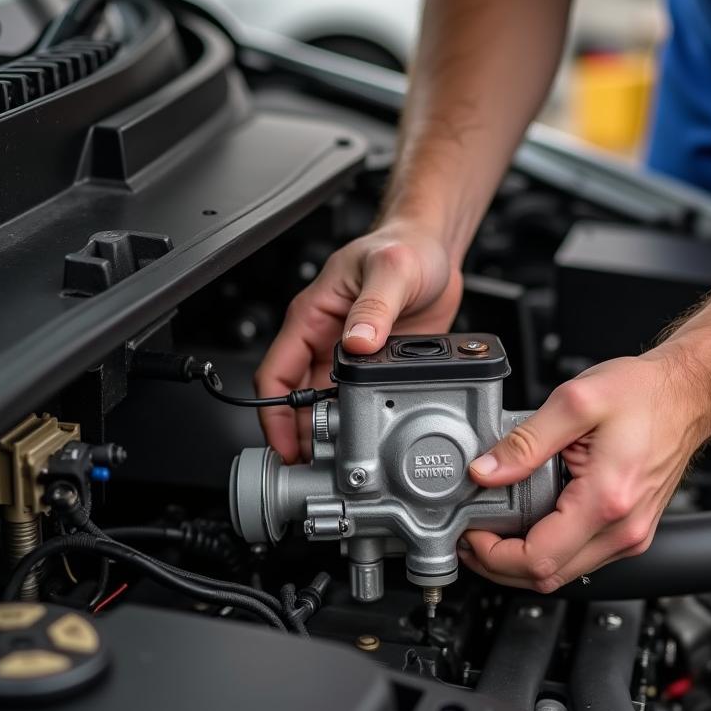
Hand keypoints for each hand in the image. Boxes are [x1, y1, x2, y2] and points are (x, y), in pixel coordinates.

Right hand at [255, 219, 462, 461]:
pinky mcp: (376, 367)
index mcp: (312, 317)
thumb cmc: (404, 246)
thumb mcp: (390, 270)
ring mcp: (349, 357)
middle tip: (318, 464)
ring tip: (343, 458)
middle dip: (302, 435)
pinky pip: (359, 402)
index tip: (285, 444)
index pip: (275, 374)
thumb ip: (373, 308)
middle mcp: (325, 340)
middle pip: (298, 400)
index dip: (274, 415)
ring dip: (331, 432)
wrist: (435, 248)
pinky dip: (361, 422)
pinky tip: (371, 436)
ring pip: (328, 406)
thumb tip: (357, 343)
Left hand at [460, 351, 710, 591]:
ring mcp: (630, 534)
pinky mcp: (630, 531)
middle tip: (471, 537)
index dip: (492, 556)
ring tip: (493, 531)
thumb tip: (485, 472)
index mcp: (606, 501)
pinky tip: (527, 527)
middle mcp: (623, 529)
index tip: (471, 534)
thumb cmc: (644, 394)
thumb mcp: (575, 402)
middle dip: (498, 565)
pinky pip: (579, 558)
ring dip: (521, 562)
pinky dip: (546, 551)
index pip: (537, 559)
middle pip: (546, 579)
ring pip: (562, 574)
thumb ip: (524, 441)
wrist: (688, 393)